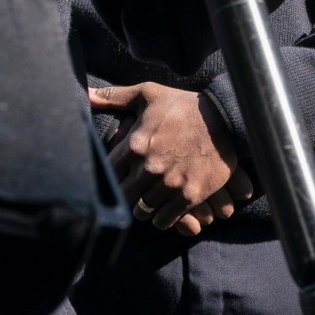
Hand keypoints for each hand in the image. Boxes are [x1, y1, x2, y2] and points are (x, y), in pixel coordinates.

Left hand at [91, 83, 240, 232]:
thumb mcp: (149, 94)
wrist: (226, 118)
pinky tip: (164, 211)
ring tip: (148, 201)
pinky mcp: (189, 196)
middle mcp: (149, 167)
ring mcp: (169, 183)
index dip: (110, 177)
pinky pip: (165, 220)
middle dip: (126, 194)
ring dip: (144, 208)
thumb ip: (116, 97)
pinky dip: (163, 218)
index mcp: (135, 144)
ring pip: (142, 211)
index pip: (108, 173)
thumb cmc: (184, 105)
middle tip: (133, 191)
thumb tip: (87, 95)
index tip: (117, 177)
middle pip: (124, 195)